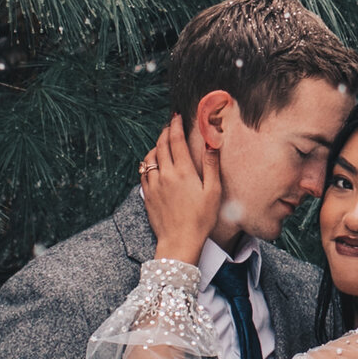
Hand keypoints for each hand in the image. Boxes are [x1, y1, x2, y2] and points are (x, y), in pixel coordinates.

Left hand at [138, 113, 222, 264]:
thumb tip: (211, 143)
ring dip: (156, 145)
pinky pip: (144, 172)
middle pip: (161, 144)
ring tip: (162, 142)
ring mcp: (153, 184)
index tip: (177, 116)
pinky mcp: (147, 194)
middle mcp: (165, 174)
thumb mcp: (213, 192)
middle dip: (165, 131)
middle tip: (170, 125)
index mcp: (183, 171)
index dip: (176, 125)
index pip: (176, 140)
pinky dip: (148, 162)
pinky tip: (153, 163)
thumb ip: (211, 166)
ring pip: (150, 157)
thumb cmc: (201, 219)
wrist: (179, 241)